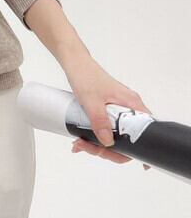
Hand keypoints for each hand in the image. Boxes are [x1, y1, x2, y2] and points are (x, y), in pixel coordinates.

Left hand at [63, 55, 151, 169]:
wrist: (74, 62)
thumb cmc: (85, 76)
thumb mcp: (91, 101)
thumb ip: (100, 122)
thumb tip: (109, 143)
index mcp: (132, 105)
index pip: (143, 134)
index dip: (134, 150)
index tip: (115, 155)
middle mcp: (129, 108)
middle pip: (127, 139)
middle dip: (107, 149)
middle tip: (86, 147)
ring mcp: (118, 109)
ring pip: (114, 135)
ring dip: (97, 144)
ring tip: (79, 143)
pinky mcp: (108, 109)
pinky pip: (106, 128)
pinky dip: (94, 136)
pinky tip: (81, 139)